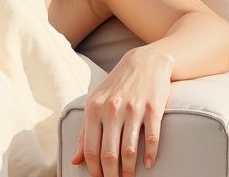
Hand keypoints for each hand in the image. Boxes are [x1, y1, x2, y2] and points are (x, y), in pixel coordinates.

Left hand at [70, 47, 172, 175]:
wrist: (145, 62)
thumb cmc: (117, 86)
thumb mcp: (95, 103)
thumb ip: (85, 132)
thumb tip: (75, 160)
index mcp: (93, 109)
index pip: (90, 149)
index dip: (94, 170)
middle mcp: (111, 109)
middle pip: (109, 154)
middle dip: (111, 175)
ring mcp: (133, 109)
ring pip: (130, 150)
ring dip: (130, 170)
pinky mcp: (153, 109)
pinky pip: (151, 138)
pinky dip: (150, 155)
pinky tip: (149, 164)